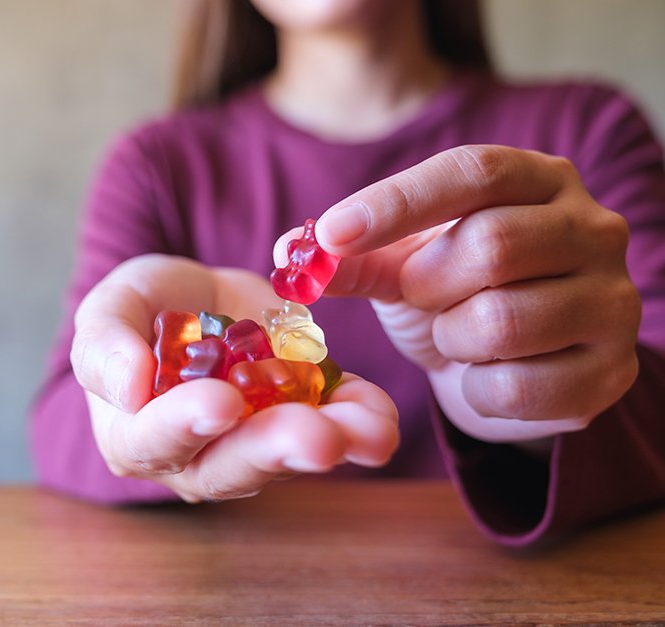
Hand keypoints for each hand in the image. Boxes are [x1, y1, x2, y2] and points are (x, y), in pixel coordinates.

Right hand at [71, 254, 398, 501]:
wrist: (198, 299)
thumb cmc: (143, 307)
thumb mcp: (113, 306)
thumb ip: (104, 344)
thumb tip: (128, 389)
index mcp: (135, 434)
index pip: (154, 439)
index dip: (185, 424)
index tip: (220, 403)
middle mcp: (196, 457)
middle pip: (231, 465)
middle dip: (276, 449)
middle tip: (315, 439)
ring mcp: (254, 446)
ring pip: (289, 457)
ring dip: (332, 444)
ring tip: (367, 434)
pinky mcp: (302, 421)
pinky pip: (333, 429)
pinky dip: (361, 422)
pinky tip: (380, 415)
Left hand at [277, 145, 640, 442]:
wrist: (504, 365)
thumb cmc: (451, 294)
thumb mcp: (400, 262)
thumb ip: (352, 254)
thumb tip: (289, 252)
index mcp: (539, 180)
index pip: (474, 171)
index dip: (397, 202)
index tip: (332, 234)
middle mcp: (592, 228)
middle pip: (492, 245)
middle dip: (427, 283)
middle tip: (418, 295)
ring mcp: (613, 300)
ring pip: (502, 320)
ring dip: (451, 338)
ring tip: (454, 334)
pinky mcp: (614, 372)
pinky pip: (519, 387)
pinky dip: (475, 389)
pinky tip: (480, 375)